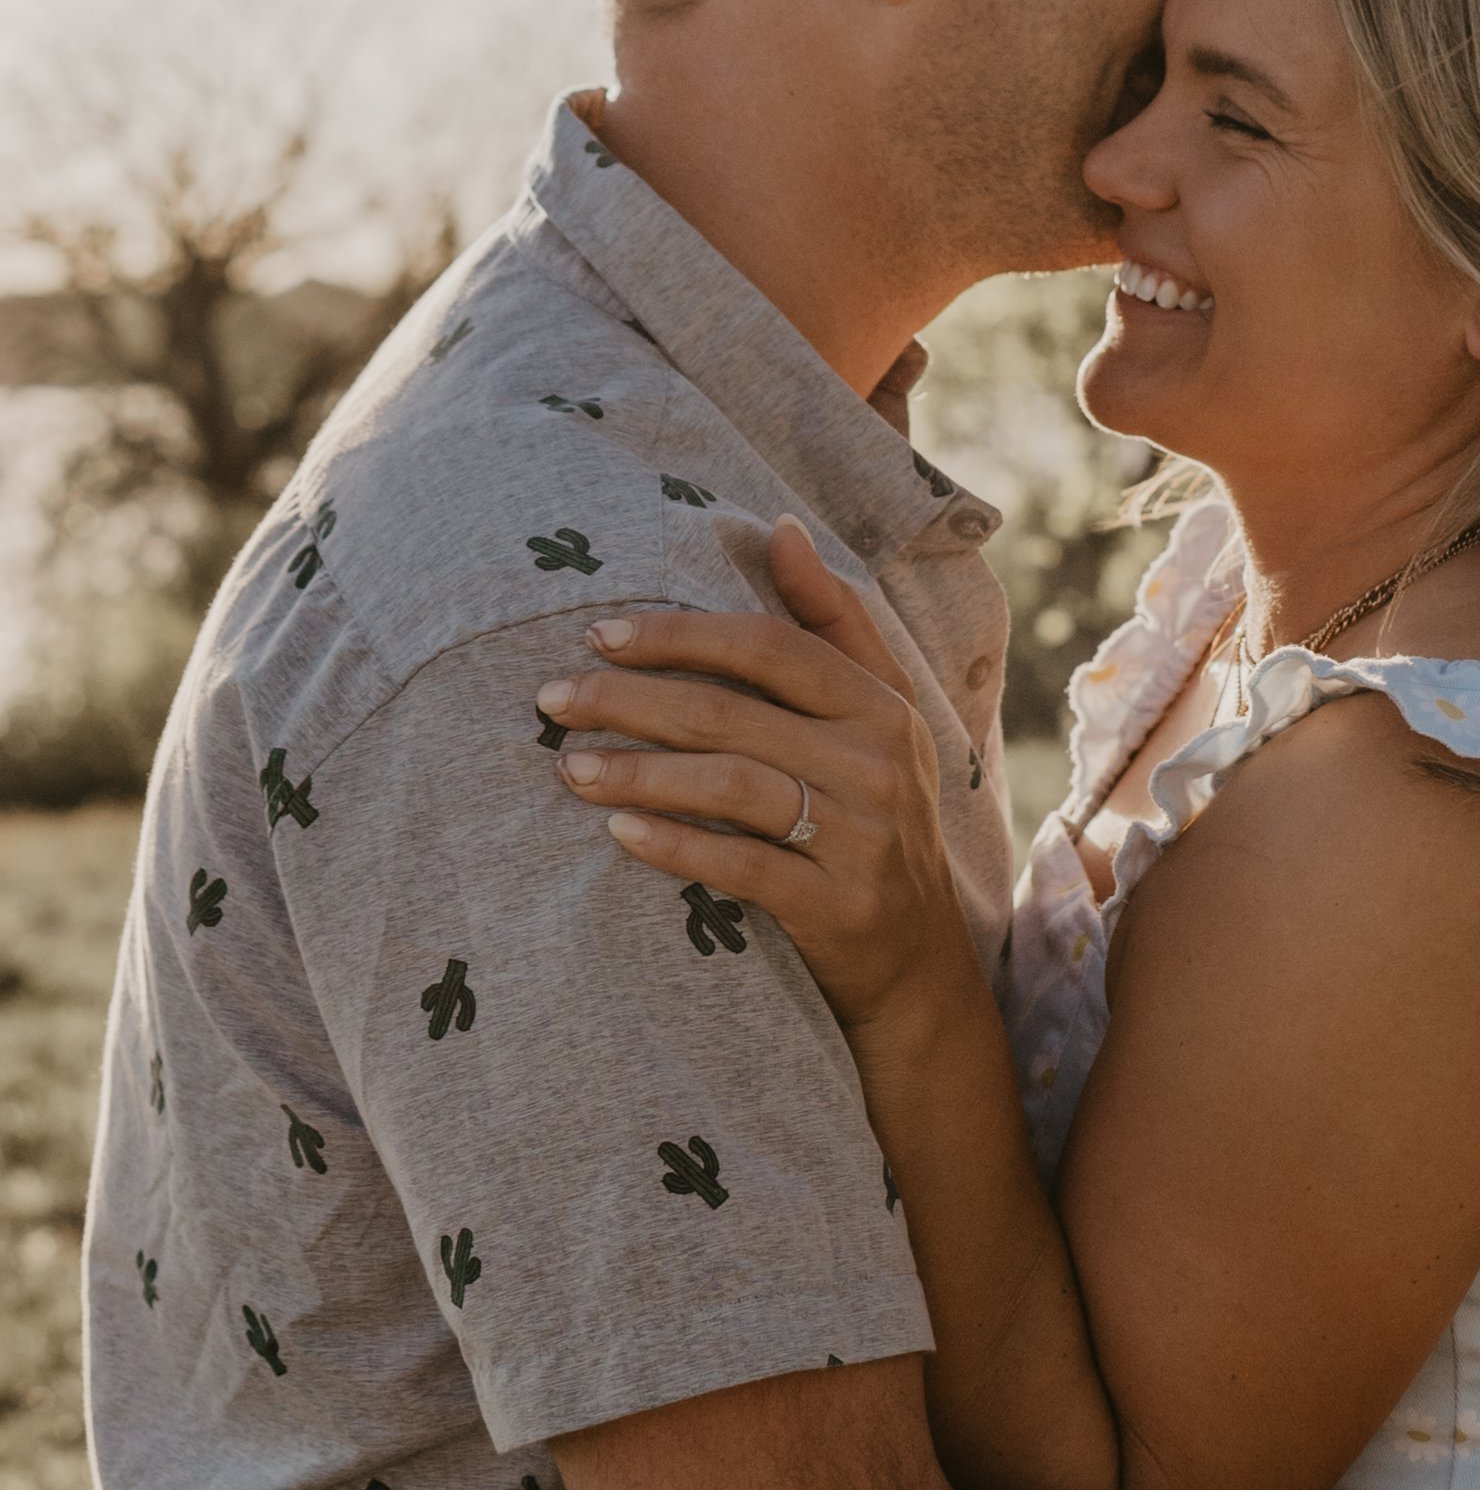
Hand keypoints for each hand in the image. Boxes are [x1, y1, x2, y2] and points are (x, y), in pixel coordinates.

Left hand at [536, 518, 975, 1033]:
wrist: (917, 960)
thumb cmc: (876, 817)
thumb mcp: (878, 715)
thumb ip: (832, 622)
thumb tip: (782, 529)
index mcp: (881, 705)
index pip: (770, 647)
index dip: (680, 635)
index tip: (601, 633)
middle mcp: (878, 763)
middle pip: (733, 713)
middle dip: (630, 700)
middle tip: (553, 699)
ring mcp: (862, 837)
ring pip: (731, 786)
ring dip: (638, 772)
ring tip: (570, 767)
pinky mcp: (838, 906)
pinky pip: (741, 866)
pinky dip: (675, 845)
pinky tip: (619, 832)